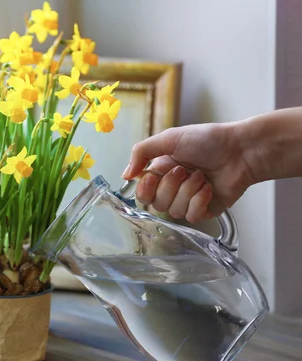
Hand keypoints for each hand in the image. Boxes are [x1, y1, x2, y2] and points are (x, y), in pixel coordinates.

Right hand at [122, 122, 254, 222]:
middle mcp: (172, 187)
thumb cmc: (208, 140)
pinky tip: (208, 188)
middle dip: (170, 187)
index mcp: (160, 171)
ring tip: (201, 177)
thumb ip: (141, 152)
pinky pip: (191, 216)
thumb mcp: (169, 138)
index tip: (153, 176)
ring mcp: (188, 200)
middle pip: (155, 204)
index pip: (141, 192)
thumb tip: (125, 175)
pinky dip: (199, 201)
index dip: (144, 188)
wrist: (240, 151)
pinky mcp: (204, 210)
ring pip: (173, 211)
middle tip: (184, 171)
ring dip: (188, 191)